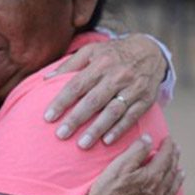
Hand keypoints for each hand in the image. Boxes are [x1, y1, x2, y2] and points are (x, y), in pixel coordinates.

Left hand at [45, 34, 168, 148]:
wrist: (149, 52)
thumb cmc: (113, 54)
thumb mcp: (91, 51)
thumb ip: (69, 64)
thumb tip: (45, 79)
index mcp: (100, 63)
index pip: (77, 84)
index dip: (62, 101)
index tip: (48, 117)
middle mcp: (117, 76)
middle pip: (94, 100)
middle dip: (76, 119)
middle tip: (61, 135)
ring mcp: (133, 88)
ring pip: (113, 111)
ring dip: (97, 129)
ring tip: (82, 144)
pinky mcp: (146, 100)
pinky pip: (131, 117)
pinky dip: (119, 130)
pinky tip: (106, 141)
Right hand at [85, 136, 183, 194]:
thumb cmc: (107, 192)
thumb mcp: (119, 166)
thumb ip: (136, 151)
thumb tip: (149, 139)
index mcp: (151, 177)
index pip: (164, 158)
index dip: (168, 147)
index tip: (169, 139)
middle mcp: (158, 193)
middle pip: (170, 173)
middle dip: (174, 160)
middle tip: (177, 151)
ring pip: (171, 192)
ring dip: (177, 181)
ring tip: (181, 173)